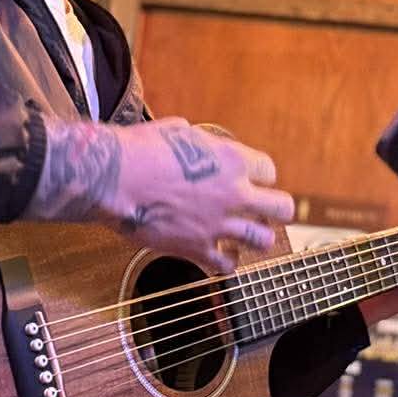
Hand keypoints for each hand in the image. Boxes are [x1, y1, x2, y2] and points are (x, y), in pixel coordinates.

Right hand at [26, 116, 293, 272]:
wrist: (114, 178)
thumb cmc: (140, 149)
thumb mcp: (177, 131)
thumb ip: (200, 143)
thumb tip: (198, 144)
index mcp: (232, 160)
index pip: (270, 171)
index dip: (260, 175)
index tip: (250, 179)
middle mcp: (234, 194)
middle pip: (283, 208)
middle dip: (276, 209)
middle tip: (262, 210)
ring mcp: (218, 224)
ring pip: (263, 241)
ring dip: (256, 237)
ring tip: (243, 235)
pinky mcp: (197, 248)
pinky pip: (226, 265)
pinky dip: (226, 261)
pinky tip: (219, 254)